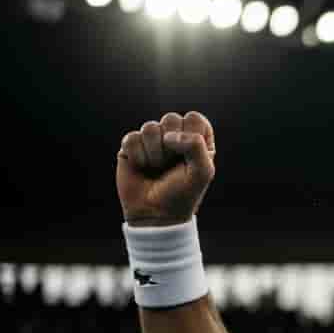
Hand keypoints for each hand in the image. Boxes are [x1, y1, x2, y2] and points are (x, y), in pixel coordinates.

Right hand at [117, 111, 216, 226]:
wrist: (154, 214)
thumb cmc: (182, 194)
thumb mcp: (202, 172)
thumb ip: (196, 146)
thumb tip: (169, 135)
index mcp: (196, 140)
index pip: (194, 118)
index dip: (190, 135)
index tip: (189, 157)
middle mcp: (174, 137)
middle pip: (171, 119)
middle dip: (171, 145)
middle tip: (171, 165)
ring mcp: (152, 141)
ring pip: (150, 127)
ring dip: (154, 153)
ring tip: (156, 168)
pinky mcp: (131, 147)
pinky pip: (132, 138)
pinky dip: (138, 155)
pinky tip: (141, 167)